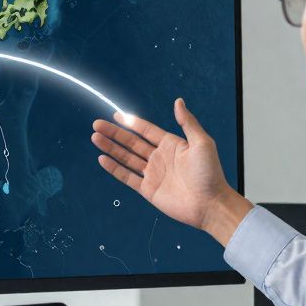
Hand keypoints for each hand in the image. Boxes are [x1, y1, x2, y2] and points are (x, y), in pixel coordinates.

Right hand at [91, 98, 251, 245]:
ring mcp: (152, 174)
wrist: (210, 204)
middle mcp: (159, 158)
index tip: (116, 115)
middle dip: (114, 133)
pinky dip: (114, 168)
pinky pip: (127, 177)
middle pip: (132, 142)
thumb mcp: (202, 143)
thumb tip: (178, 101)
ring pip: (126, 158)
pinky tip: (103, 159)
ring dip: (111, 148)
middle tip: (97, 125)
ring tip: (95, 138)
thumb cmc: (210, 173)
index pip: (146, 130)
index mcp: (171, 145)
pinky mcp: (148, 189)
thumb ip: (187, 122)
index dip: (131, 123)